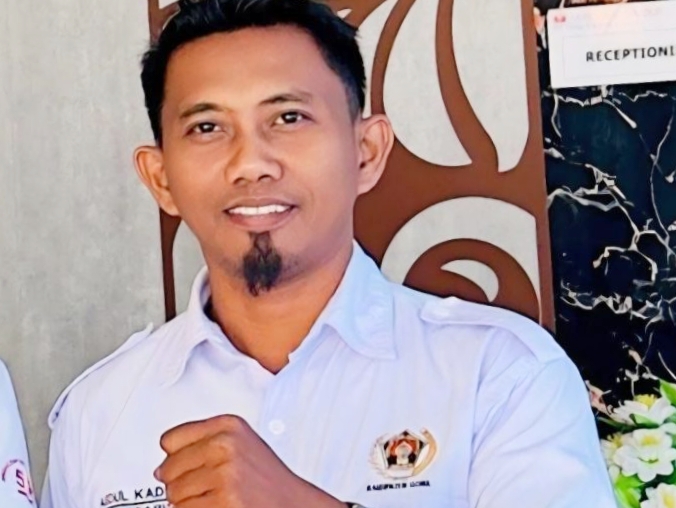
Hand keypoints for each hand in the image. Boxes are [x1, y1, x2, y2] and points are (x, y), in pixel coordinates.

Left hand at [155, 415, 344, 507]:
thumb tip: (159, 469)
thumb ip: (201, 444)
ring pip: (174, 494)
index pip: (170, 439)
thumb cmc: (265, 479)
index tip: (186, 464)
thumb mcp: (239, 445)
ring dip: (188, 502)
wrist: (292, 503)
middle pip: (168, 469)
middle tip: (206, 488)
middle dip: (180, 483)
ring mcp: (225, 474)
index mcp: (228, 425)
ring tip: (214, 498)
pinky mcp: (224, 501)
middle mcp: (226, 444)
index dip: (175, 457)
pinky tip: (216, 506)